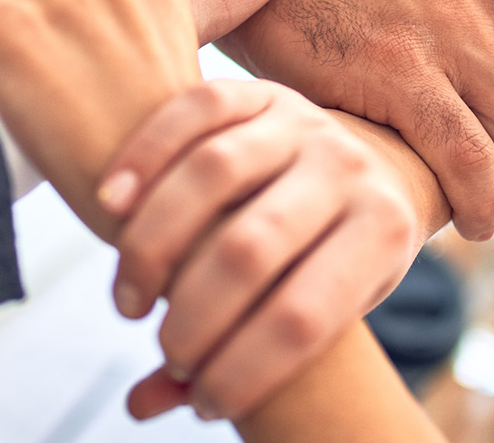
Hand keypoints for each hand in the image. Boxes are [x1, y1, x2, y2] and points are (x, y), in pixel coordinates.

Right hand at [99, 80, 418, 420]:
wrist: (375, 167)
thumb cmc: (338, 258)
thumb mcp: (326, 309)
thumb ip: (244, 354)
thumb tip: (143, 403)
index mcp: (384, 231)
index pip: (303, 316)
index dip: (244, 371)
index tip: (206, 401)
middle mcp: (349, 168)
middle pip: (250, 248)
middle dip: (193, 317)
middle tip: (165, 348)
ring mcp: (305, 121)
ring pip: (213, 173)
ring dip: (153, 245)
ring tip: (130, 300)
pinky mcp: (262, 90)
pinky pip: (195, 110)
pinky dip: (144, 156)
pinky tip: (109, 205)